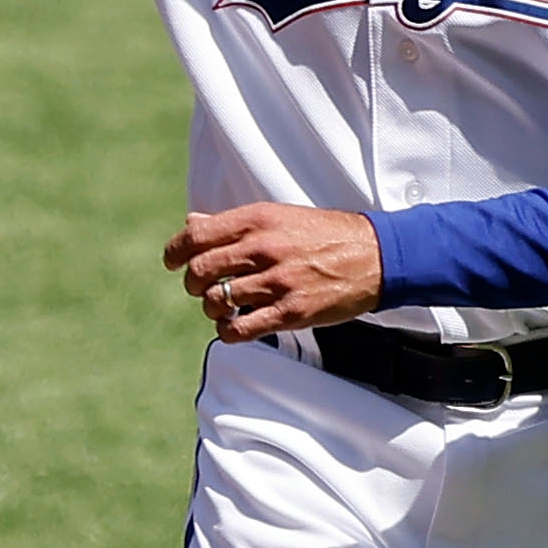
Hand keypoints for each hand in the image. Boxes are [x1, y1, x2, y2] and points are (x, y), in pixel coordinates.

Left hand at [166, 204, 384, 340]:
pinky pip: (240, 329)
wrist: (376, 255)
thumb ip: (232, 223)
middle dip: (192, 283)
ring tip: (222, 306)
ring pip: (215, 300)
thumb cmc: (322, 235)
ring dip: (211, 307)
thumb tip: (191, 223)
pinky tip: (233, 325)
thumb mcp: (278, 216)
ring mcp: (277, 281)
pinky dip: (227, 331)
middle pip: (199, 270)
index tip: (172, 261)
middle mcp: (264, 248)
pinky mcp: (291, 312)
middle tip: (200, 287)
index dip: (175, 251)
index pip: (196, 236)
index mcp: (257, 219)